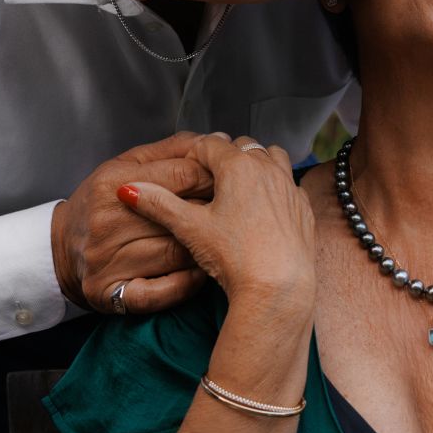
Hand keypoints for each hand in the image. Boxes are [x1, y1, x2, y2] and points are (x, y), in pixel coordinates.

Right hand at [52, 132, 212, 313]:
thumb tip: (216, 137)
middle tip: (232, 209)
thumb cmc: (100, 203)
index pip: (184, 174)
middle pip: (185, 214)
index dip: (213, 176)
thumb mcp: (124, 165)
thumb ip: (170, 150)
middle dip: (215, 209)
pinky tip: (198, 272)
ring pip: (180, 252)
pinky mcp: (113, 294)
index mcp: (113, 183)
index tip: (227, 179)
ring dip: (205, 247)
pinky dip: (188, 282)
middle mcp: (109, 222)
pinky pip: (165, 290)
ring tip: (217, 239)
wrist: (58, 250)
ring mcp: (109, 261)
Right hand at [116, 134, 315, 307]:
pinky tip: (263, 209)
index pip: (210, 144)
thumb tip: (129, 189)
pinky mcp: (303, 207)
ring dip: (255, 163)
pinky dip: (275, 186)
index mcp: (239, 166)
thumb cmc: (234, 256)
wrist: (278, 288)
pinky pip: (288, 184)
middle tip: (207, 178)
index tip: (184, 169)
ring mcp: (290, 186)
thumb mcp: (189, 228)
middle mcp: (268, 168)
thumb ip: (159, 203)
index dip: (193, 154)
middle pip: (242, 146)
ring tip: (238, 187)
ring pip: (271, 157)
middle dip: (224, 156)